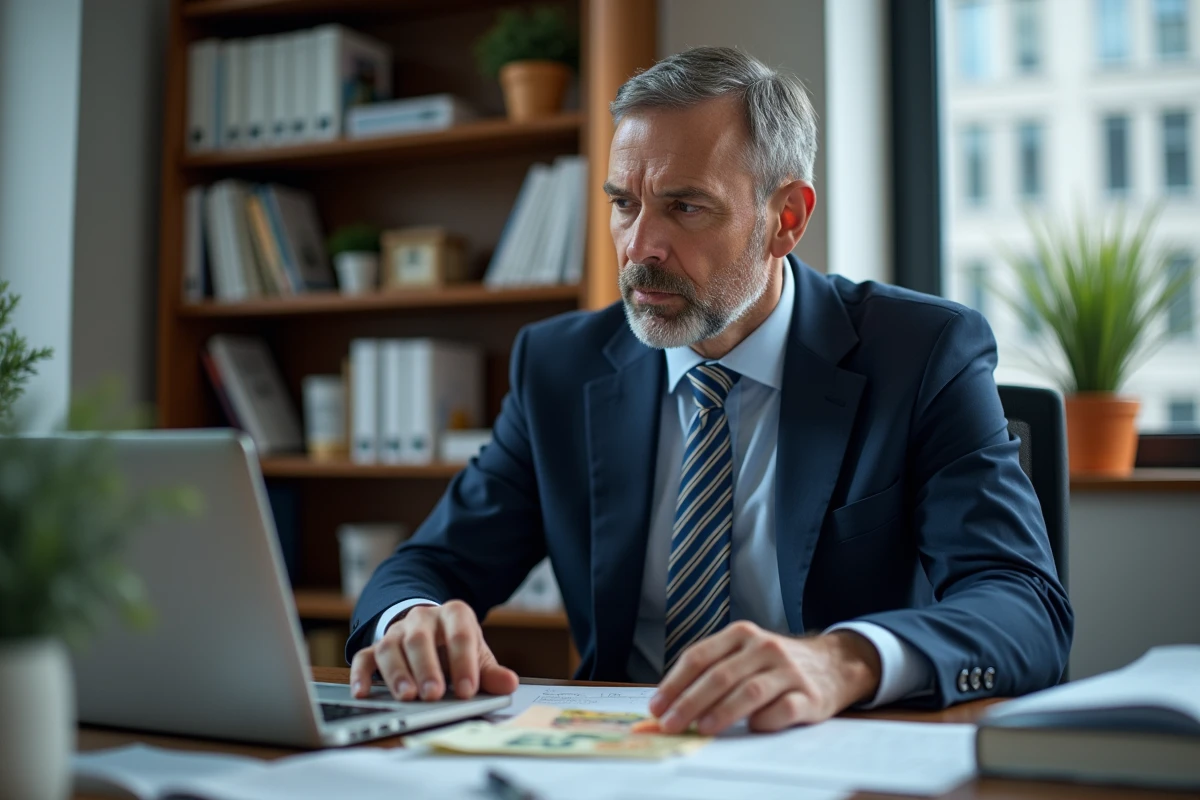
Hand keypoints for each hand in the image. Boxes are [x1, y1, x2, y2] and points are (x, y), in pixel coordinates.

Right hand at [348, 600, 518, 701]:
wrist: (432, 631)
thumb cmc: (456, 647)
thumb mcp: (477, 655)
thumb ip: (491, 672)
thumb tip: (509, 683)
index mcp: (454, 614)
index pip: (460, 634)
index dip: (464, 662)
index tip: (467, 690)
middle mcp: (422, 619)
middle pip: (420, 639)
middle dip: (427, 668)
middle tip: (433, 695)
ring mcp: (397, 632)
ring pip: (391, 647)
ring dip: (397, 673)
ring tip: (407, 697)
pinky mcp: (376, 647)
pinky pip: (364, 657)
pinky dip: (361, 674)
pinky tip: (363, 692)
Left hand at [648, 621, 881, 734]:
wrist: (832, 664)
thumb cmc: (775, 665)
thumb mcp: (744, 654)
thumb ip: (711, 671)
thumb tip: (668, 704)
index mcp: (741, 634)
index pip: (699, 657)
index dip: (674, 683)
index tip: (657, 708)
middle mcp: (764, 648)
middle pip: (720, 675)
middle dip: (690, 703)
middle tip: (671, 725)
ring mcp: (789, 671)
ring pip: (749, 692)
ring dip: (721, 712)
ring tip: (702, 729)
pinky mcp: (810, 696)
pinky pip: (783, 709)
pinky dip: (764, 721)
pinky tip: (751, 728)